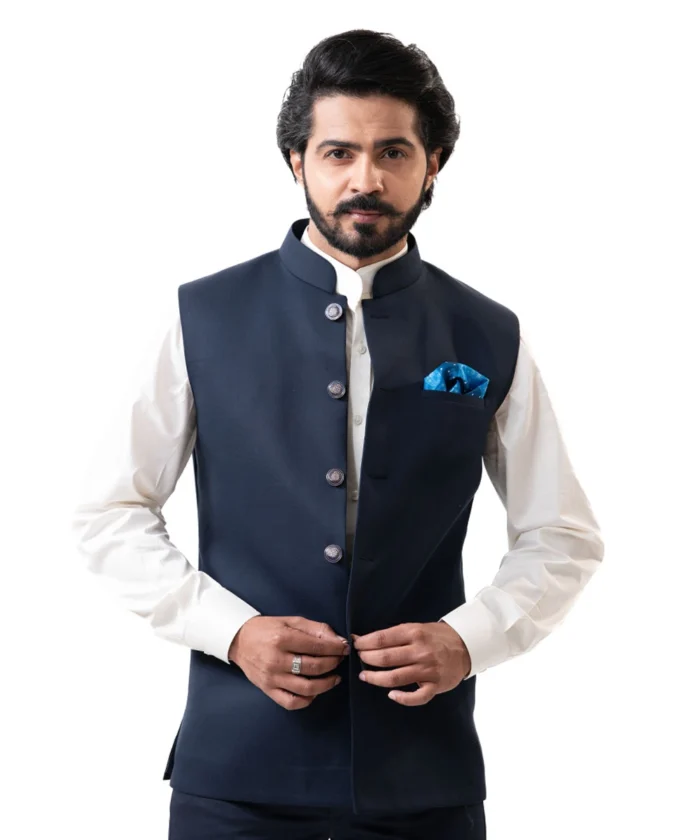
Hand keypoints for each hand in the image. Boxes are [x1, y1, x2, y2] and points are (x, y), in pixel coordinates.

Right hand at [228, 616, 349, 709]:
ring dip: (326, 684)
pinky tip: (315, 692)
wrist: (239, 640)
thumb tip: (338, 640)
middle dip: (333, 663)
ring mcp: (272, 678)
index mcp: (282, 639)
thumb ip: (315, 629)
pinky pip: (291, 702)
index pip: (317, 647)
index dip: (336, 648)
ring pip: (306, 688)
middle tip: (340, 659)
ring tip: (334, 677)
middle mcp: (276, 660)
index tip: (345, 648)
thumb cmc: (267, 629)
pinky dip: (307, 700)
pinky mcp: (268, 690)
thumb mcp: (291, 621)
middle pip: (314, 667)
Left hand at [351, 621, 470, 705]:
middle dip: (367, 659)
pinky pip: (416, 697)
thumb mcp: (417, 627)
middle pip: (385, 658)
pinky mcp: (435, 685)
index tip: (355, 644)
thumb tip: (368, 639)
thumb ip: (396, 635)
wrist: (466, 646)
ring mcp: (428, 670)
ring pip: (395, 678)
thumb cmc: (437, 636)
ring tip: (365, 676)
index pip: (382, 639)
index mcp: (414, 633)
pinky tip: (391, 695)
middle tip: (359, 659)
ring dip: (376, 678)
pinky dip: (402, 698)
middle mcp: (420, 651)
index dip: (364, 643)